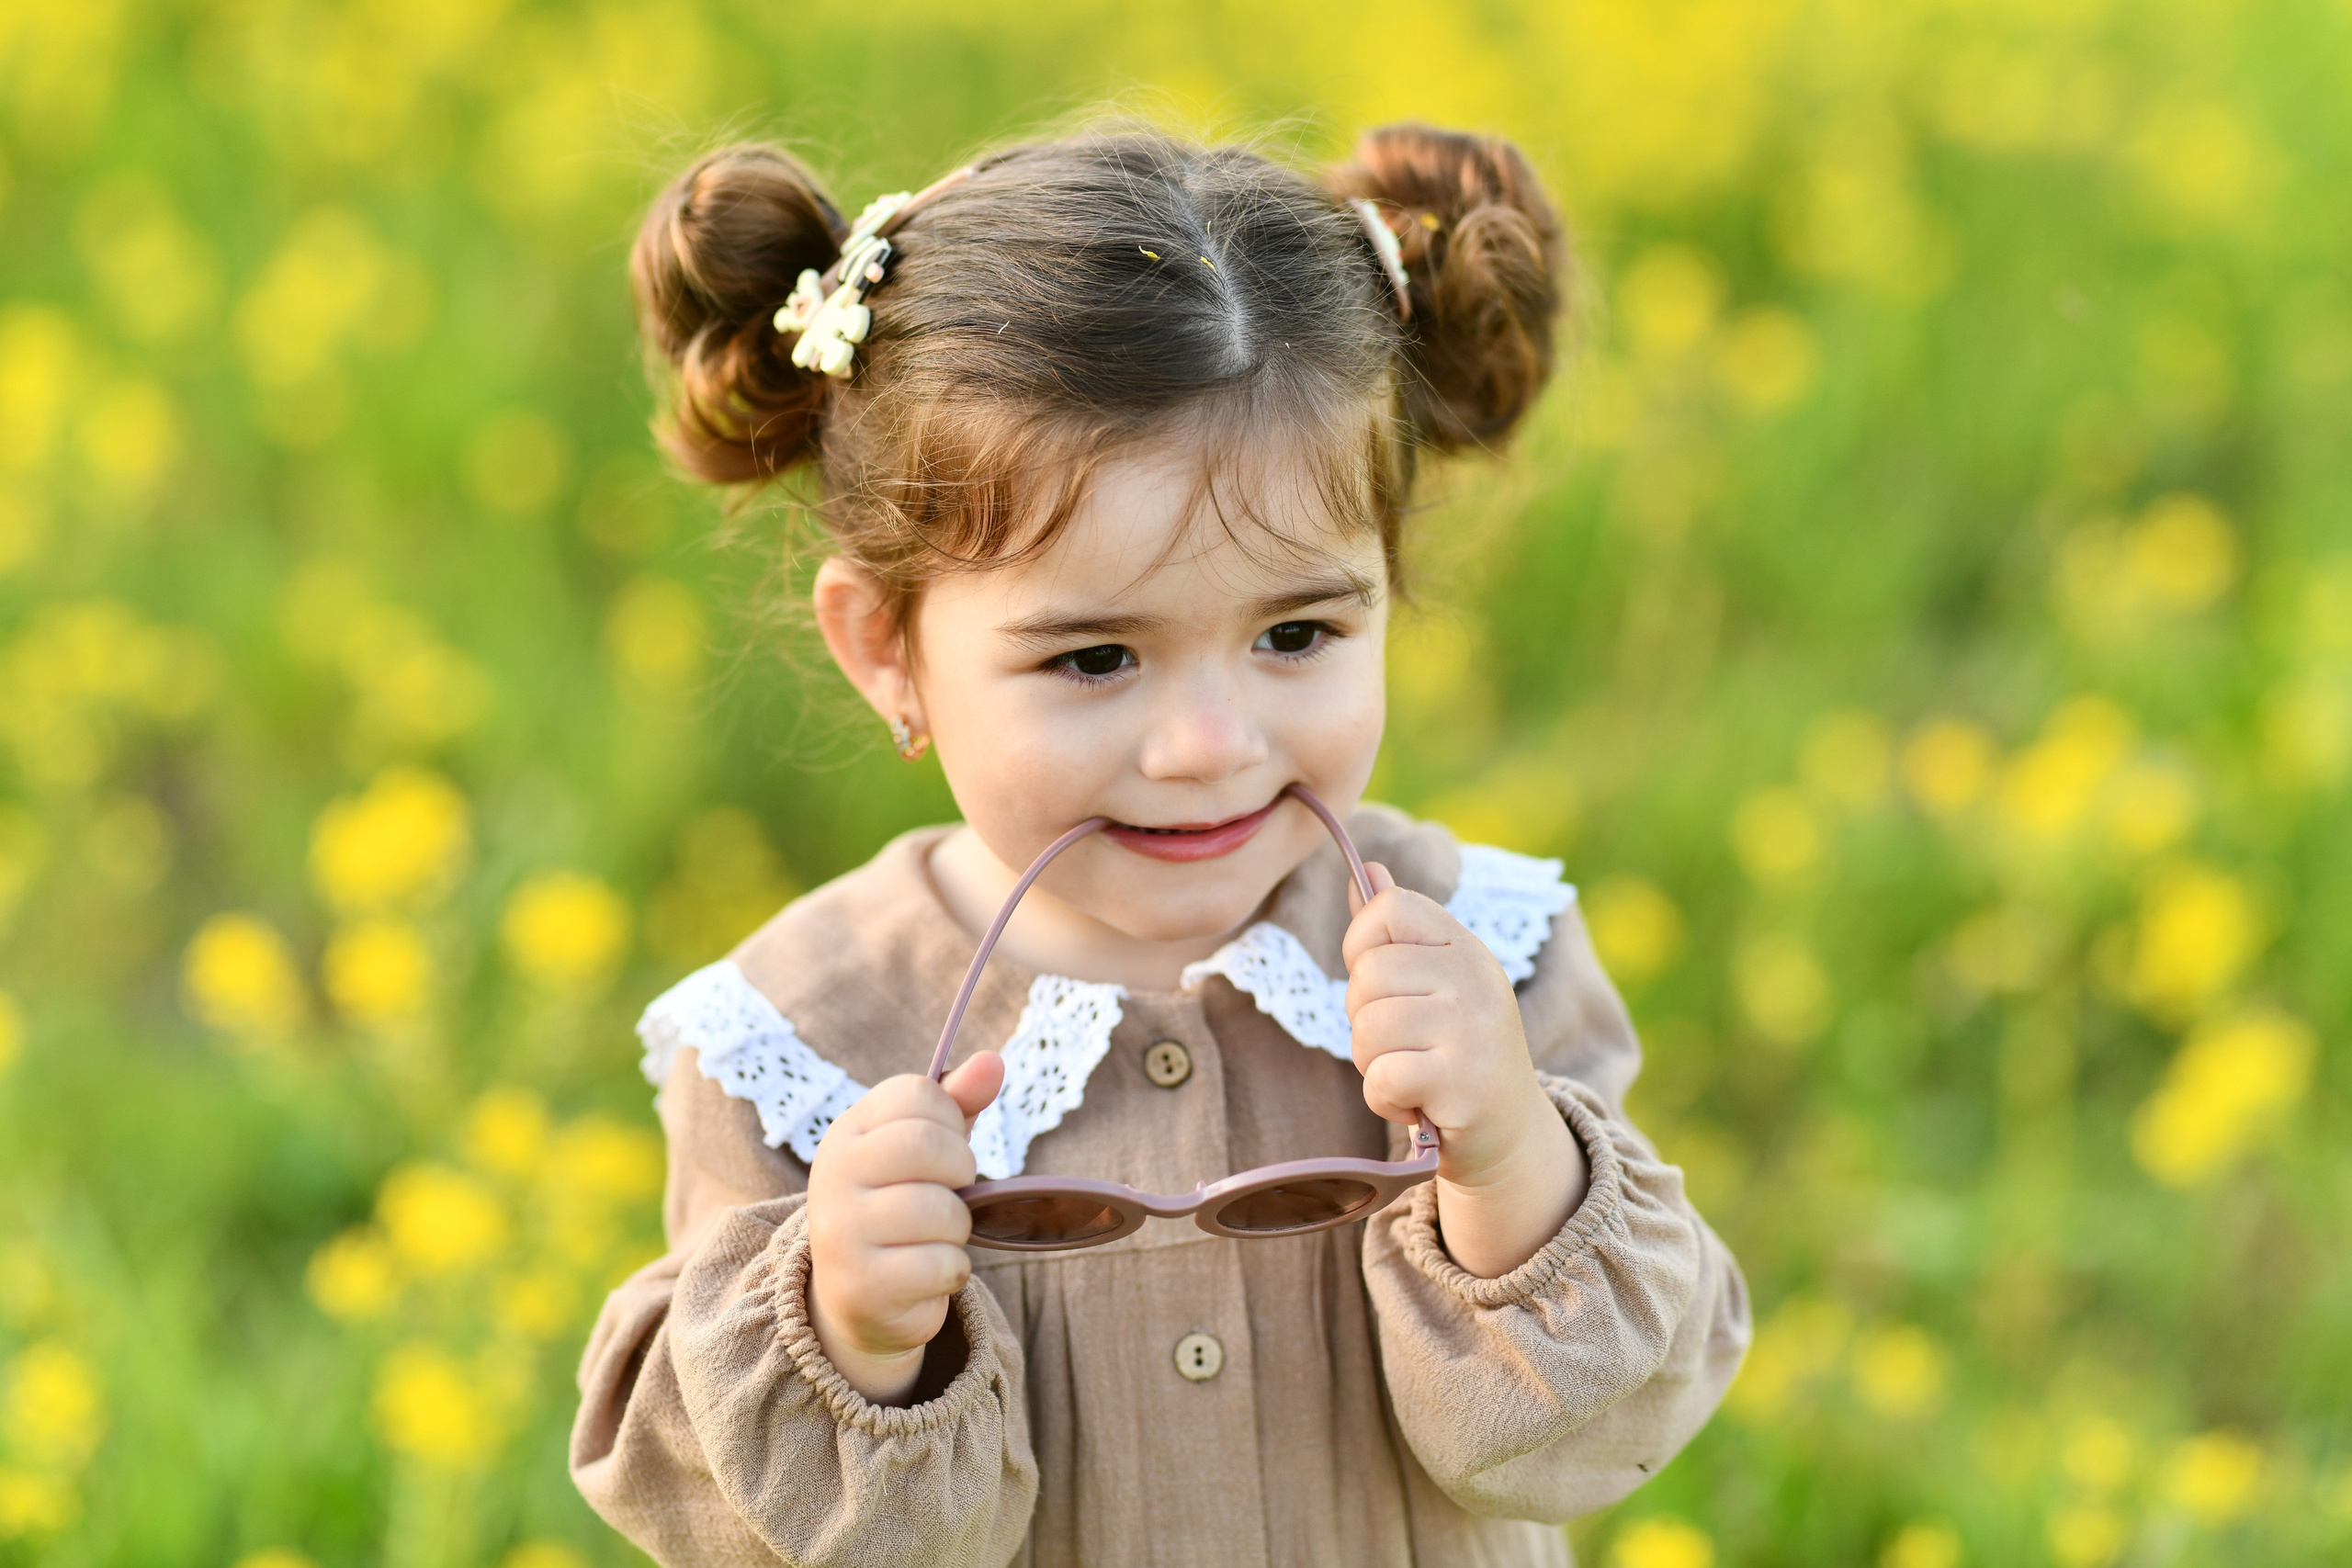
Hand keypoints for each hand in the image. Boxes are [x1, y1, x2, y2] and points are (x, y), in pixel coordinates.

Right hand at [805, 1054, 1002, 1404]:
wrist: (860, 1298)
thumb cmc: (903, 1205)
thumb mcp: (926, 1149)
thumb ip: (958, 1103)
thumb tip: (994, 1060)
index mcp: (847, 1132)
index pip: (917, 1094)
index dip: (952, 1119)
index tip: (946, 1146)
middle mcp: (833, 1176)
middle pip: (925, 1145)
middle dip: (961, 1170)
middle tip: (953, 1191)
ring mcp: (841, 1232)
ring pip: (940, 1210)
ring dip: (958, 1227)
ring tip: (937, 1236)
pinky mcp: (861, 1286)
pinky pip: (941, 1264)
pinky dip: (952, 1270)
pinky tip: (928, 1273)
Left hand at [1342, 863, 1587, 1277]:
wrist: (1509, 1138)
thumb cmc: (1456, 1055)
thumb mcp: (1435, 984)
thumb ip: (1396, 931)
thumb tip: (1366, 868)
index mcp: (1465, 947)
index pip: (1388, 908)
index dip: (1362, 946)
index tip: (1383, 985)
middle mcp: (1476, 979)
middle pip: (1367, 974)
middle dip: (1364, 1019)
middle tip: (1403, 1046)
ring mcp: (1473, 1030)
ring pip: (1368, 1029)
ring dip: (1373, 1066)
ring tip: (1411, 1076)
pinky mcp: (1464, 1084)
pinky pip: (1382, 1079)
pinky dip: (1385, 1102)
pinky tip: (1416, 1106)